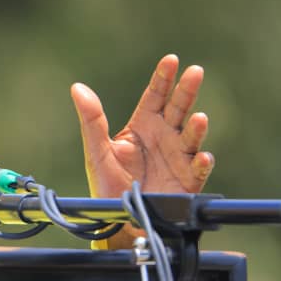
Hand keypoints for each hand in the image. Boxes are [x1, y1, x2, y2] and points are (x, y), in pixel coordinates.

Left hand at [70, 54, 214, 247]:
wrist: (118, 219)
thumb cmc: (107, 184)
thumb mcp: (96, 151)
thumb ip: (91, 120)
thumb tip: (78, 88)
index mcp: (143, 126)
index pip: (155, 96)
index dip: (163, 78)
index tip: (171, 60)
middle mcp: (164, 137)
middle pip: (178, 109)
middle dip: (186, 91)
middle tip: (195, 72)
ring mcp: (178, 158)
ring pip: (191, 136)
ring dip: (196, 127)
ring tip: (198, 118)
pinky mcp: (187, 181)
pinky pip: (198, 169)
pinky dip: (202, 162)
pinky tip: (202, 156)